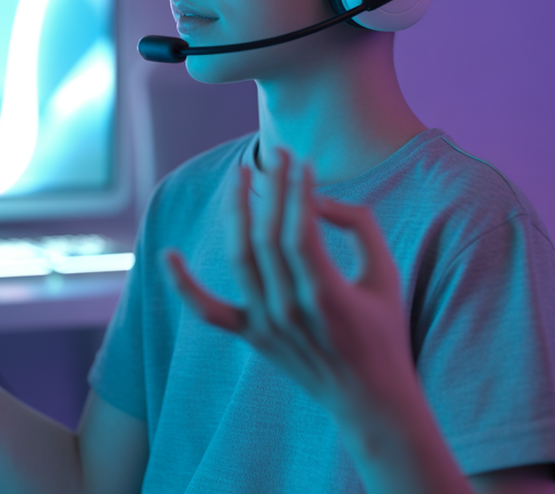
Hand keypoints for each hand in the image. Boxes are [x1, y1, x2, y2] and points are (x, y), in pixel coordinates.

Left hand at [164, 149, 419, 427]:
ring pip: (240, 258)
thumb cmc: (384, 331)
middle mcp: (290, 311)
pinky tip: (168, 254)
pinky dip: (184, 285)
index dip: (298, 192)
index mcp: (328, 297)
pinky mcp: (252, 335)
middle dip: (271, 188)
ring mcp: (266, 325)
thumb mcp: (386, 275)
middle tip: (275, 153)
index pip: (300, 232)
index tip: (301, 161)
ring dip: (236, 211)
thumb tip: (318, 198)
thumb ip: (359, 226)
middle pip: (267, 238)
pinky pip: (209, 310)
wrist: (369, 400)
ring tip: (241, 175)